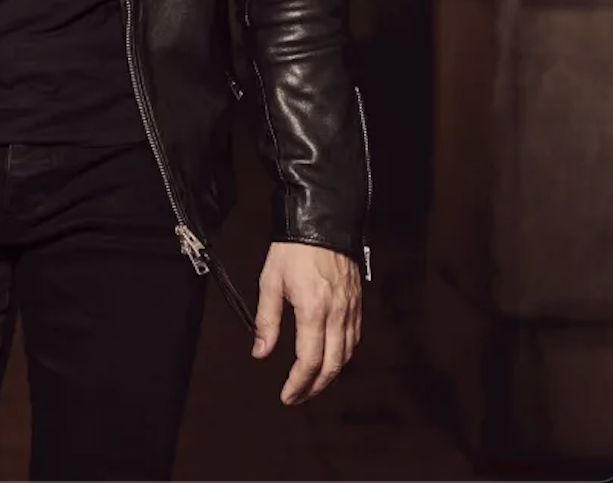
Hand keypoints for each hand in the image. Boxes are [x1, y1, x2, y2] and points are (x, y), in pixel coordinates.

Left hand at [251, 240, 361, 403]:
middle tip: (298, 396)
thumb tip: (260, 352)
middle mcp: (337, 314)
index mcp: (313, 310)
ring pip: (346, 355)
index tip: (287, 395)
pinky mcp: (357, 302)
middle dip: (315, 387)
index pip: (310, 361)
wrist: (321, 220)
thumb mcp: (271, 281)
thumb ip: (267, 320)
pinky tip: (331, 355)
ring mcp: (350, 308)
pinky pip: (355, 338)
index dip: (298, 384)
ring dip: (330, 374)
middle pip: (333, 366)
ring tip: (312, 381)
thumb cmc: (293, 248)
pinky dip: (343, 354)